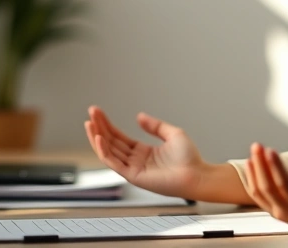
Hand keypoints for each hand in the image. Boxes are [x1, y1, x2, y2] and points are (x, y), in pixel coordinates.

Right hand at [84, 106, 205, 197]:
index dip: (107, 124)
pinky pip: (114, 163)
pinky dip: (104, 151)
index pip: (119, 137)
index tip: (98, 112)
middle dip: (99, 127)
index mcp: (142, 152)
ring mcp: (133, 168)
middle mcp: (135, 160)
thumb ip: (155, 126)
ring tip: (90, 123)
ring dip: (97, 137)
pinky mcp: (133, 176)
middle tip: (90, 113)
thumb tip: (139, 116)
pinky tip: (99, 138)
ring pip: (108, 152)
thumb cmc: (189, 159)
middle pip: (111, 142)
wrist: (197, 174)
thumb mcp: (173, 134)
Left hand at [243, 132, 287, 243]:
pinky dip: (253, 181)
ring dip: (254, 172)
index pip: (285, 185)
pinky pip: (259, 198)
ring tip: (254, 152)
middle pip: (269, 188)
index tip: (269, 150)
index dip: (276, 167)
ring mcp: (281, 214)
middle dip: (261, 165)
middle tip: (257, 146)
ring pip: (260, 194)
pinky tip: (252, 165)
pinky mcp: (277, 213)